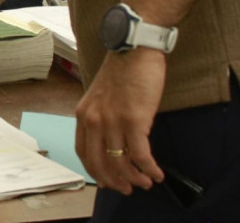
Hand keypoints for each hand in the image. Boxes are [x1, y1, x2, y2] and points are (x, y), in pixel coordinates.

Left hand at [75, 49, 166, 193]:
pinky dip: (149, 169)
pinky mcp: (134, 120)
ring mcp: (112, 121)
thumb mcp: (101, 97)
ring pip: (120, 162)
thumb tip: (112, 144)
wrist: (133, 50)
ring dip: (134, 178)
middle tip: (126, 189)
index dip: (95, 171)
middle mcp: (94, 120)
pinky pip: (141, 155)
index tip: (106, 181)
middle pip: (99, 162)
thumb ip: (102, 118)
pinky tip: (157, 174)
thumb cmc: (122, 72)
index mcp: (83, 114)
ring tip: (145, 183)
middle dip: (114, 181)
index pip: (83, 152)